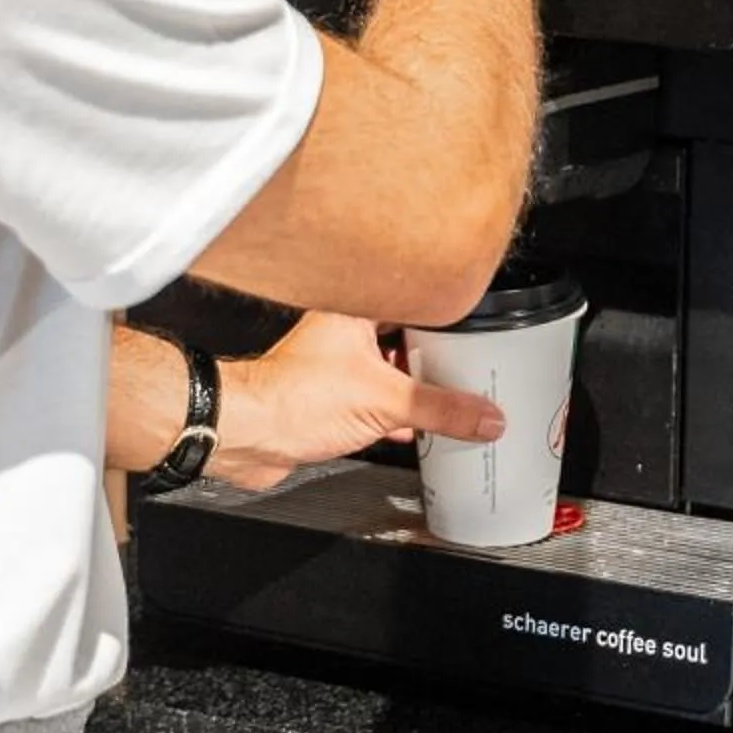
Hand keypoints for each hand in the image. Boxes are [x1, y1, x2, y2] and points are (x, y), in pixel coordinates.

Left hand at [212, 312, 501, 493]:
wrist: (248, 434)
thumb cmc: (292, 399)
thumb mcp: (384, 402)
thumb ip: (441, 409)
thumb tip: (484, 415)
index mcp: (357, 311)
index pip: (414, 297)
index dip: (446, 310)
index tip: (476, 322)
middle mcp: (346, 333)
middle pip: (406, 336)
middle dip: (436, 355)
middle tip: (469, 364)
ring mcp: (338, 366)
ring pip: (392, 370)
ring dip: (417, 386)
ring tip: (451, 395)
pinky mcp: (333, 398)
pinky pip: (378, 400)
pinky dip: (399, 412)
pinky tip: (417, 426)